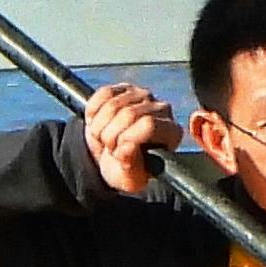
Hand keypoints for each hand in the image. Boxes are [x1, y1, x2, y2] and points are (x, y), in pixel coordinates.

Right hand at [82, 82, 179, 198]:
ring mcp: (143, 96)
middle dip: (111, 136)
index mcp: (172, 132)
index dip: (127, 138)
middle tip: (110, 147)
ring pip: (113, 105)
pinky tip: (98, 123)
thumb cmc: (126, 169)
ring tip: (105, 138)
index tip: (119, 152)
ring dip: (100, 127)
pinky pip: (102, 94)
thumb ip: (131, 166)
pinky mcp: (124, 88)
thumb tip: (127, 148)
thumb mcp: (129, 178)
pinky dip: (93, 113)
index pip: (149, 125)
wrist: (110, 156)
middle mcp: (162, 109)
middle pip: (129, 114)